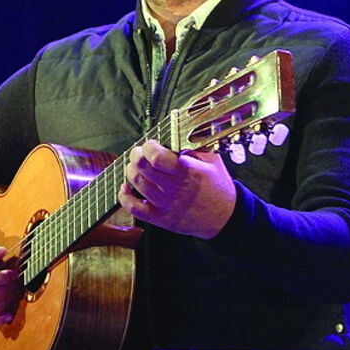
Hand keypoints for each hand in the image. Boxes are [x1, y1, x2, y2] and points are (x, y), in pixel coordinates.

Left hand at [120, 140, 235, 238]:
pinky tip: (126, 187)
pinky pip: (134, 208)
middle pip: (142, 168)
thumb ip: (195, 146)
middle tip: (139, 152)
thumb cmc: (217, 186)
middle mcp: (174, 189)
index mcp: (188, 172)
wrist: (225, 218)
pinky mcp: (160, 219)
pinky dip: (124, 196)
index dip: (149, 147)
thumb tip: (177, 130)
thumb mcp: (213, 161)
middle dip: (136, 155)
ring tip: (136, 166)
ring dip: (131, 171)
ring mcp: (166, 205)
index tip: (151, 144)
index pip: (157, 157)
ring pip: (137, 184)